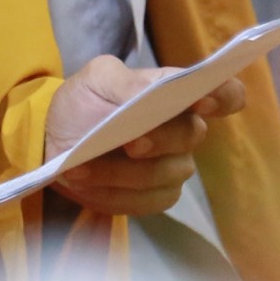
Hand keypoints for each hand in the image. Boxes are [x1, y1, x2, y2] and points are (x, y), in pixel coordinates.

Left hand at [47, 56, 243, 217]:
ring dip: (121, 172)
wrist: (55, 144)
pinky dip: (113, 193)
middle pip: (192, 134)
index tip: (202, 100)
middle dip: (159, 139)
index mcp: (174, 92)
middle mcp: (183, 129)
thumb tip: (155, 92)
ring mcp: (174, 166)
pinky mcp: (158, 196)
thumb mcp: (95, 80)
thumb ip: (127, 82)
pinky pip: (148, 200)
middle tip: (128, 143)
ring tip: (81, 166)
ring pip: (167, 173)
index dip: (223, 96)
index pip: (224, 93)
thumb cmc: (82, 104)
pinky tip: (86, 182)